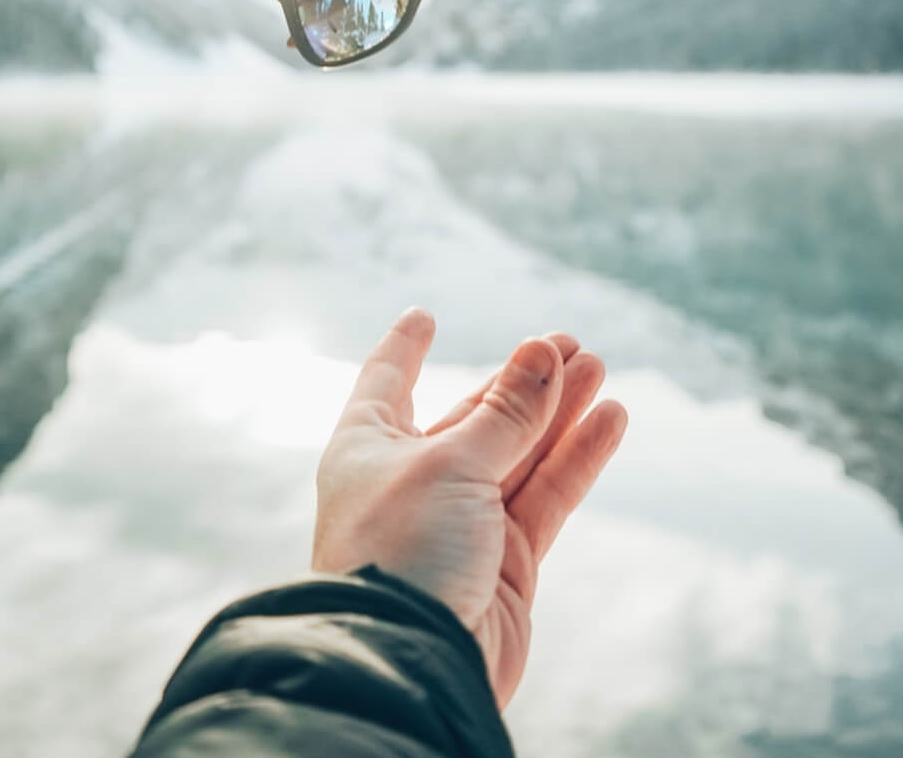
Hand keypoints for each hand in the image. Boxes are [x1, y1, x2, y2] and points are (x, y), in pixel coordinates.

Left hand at [311, 306, 627, 708]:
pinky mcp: (505, 563)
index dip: (404, 349)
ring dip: (559, 410)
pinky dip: (578, 457)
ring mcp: (461, 523)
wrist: (413, 662)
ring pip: (519, 452)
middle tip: (568, 342)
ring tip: (597, 366)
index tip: (423, 316)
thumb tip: (542, 352)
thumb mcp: (450, 463)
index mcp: (369, 448)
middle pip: (473, 415)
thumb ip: (505, 414)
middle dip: (520, 380)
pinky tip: (609, 420)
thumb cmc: (402, 551)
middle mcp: (412, 481)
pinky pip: (547, 495)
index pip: (386, 382)